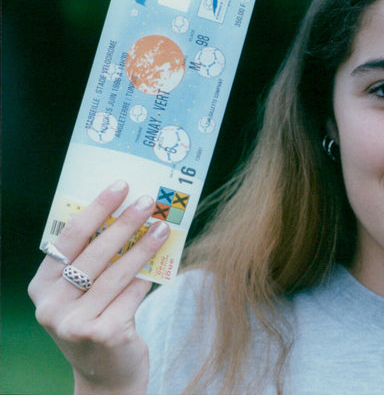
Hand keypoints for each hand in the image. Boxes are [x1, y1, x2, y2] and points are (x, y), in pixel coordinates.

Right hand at [28, 181, 169, 393]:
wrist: (108, 377)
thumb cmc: (99, 322)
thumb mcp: (84, 295)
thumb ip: (94, 264)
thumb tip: (130, 214)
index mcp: (42, 288)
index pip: (69, 239)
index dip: (96, 209)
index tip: (120, 186)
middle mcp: (51, 307)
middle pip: (94, 253)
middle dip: (124, 222)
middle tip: (147, 201)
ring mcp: (75, 324)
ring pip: (116, 273)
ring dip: (143, 246)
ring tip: (162, 227)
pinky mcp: (103, 334)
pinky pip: (132, 295)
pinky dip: (147, 278)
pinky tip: (160, 265)